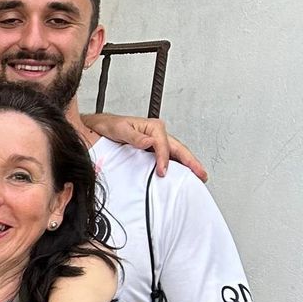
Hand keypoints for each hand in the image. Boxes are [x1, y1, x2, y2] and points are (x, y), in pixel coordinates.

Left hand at [81, 113, 208, 180]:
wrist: (101, 127)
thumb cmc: (110, 126)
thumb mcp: (120, 129)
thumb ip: (135, 137)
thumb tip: (148, 142)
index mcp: (154, 127)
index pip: (164, 146)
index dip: (164, 160)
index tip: (163, 172)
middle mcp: (158, 133)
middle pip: (178, 149)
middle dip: (191, 162)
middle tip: (201, 174)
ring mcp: (157, 140)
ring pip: (177, 153)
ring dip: (188, 164)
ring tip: (198, 175)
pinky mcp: (154, 148)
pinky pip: (169, 156)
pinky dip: (178, 164)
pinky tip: (182, 173)